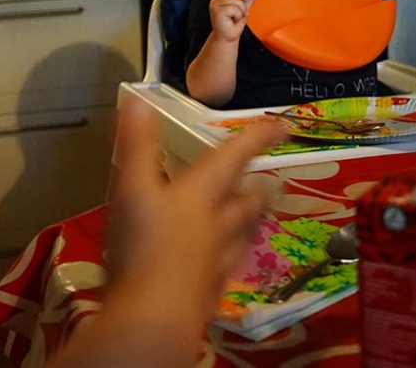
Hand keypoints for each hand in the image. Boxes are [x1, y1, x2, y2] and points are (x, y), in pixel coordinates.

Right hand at [100, 102, 287, 362]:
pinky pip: (226, 267)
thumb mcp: (133, 187)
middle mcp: (217, 224)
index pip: (234, 158)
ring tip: (256, 216)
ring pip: (243, 235)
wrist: (155, 315)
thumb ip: (137, 144)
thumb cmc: (145, 244)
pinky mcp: (207, 291)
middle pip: (247, 202)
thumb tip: (139, 99)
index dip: (257, 138)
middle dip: (258, 188)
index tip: (282, 126)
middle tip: (271, 179)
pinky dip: (229, 257)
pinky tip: (223, 261)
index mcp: (201, 193)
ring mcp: (216, 261)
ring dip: (252, 222)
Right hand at [209, 0, 256, 42]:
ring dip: (240, 11)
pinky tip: (232, 21)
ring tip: (236, 17)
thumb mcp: (243, 8)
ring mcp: (215, 5)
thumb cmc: (233, 23)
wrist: (228, 37)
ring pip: (235, 1)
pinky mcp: (216, 12)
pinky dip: (237, 16)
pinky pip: (234, 9)